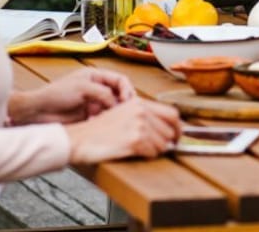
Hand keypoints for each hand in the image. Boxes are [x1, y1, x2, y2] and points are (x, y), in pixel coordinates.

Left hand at [10, 69, 135, 124]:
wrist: (39, 112)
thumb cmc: (55, 94)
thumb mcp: (82, 88)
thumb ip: (103, 93)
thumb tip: (118, 104)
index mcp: (95, 76)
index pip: (120, 80)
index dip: (127, 89)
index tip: (128, 100)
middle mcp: (96, 89)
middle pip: (119, 94)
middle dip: (124, 103)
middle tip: (126, 112)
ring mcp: (93, 103)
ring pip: (113, 108)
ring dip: (116, 114)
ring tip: (115, 119)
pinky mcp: (89, 117)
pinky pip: (105, 119)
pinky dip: (107, 122)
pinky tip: (103, 125)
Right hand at [65, 98, 182, 163]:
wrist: (80, 139)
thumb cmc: (98, 130)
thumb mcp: (122, 114)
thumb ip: (143, 116)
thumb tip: (165, 128)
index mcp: (139, 103)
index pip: (172, 113)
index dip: (178, 127)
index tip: (177, 136)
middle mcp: (141, 111)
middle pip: (171, 129)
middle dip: (169, 142)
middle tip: (165, 149)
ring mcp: (139, 124)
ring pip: (163, 143)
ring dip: (157, 150)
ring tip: (142, 150)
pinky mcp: (135, 140)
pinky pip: (153, 152)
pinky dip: (148, 156)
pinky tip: (135, 153)